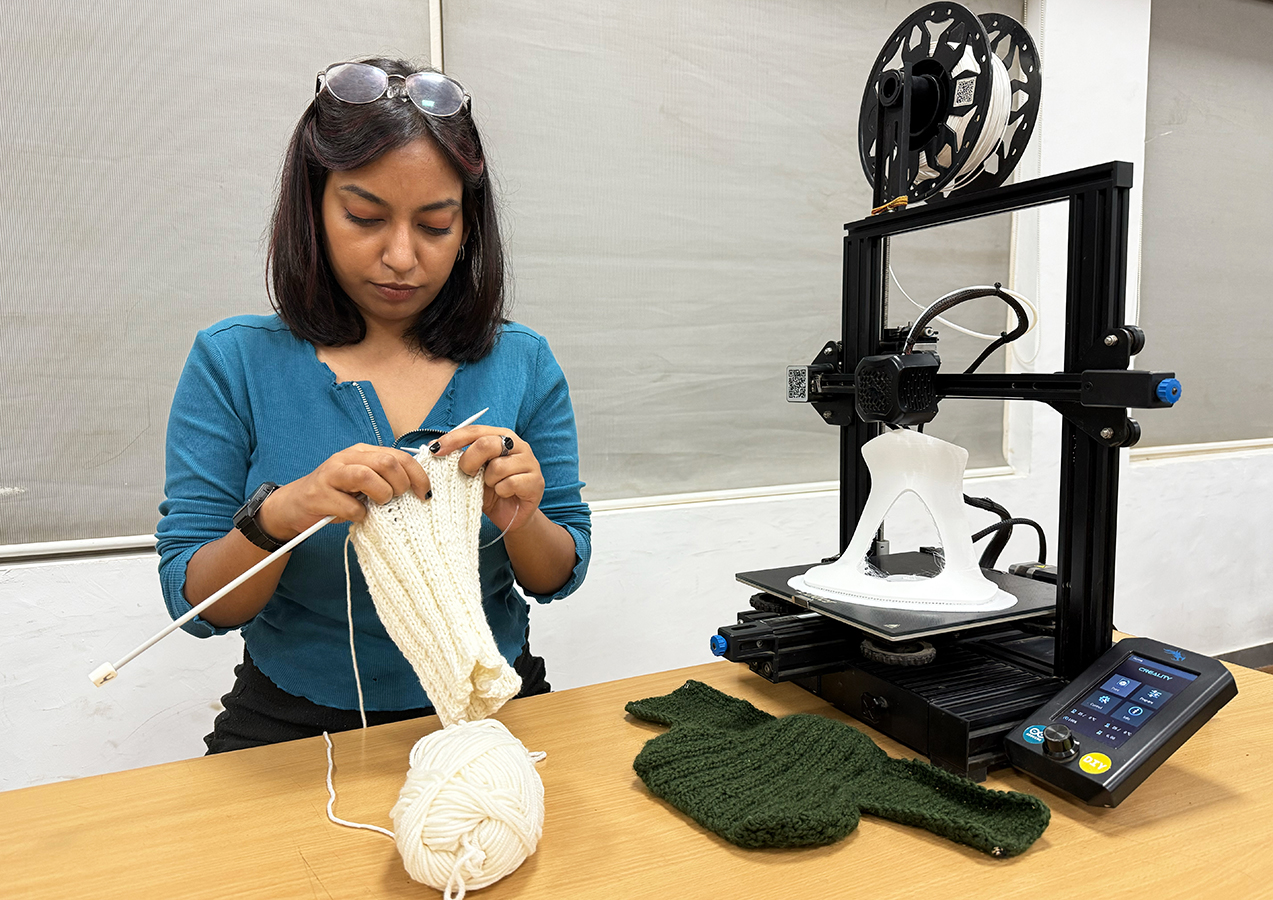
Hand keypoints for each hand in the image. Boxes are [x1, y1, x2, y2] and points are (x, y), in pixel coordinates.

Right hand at [257, 443, 430, 539]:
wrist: (294, 506)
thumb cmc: (336, 496)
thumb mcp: (363, 483)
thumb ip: (384, 478)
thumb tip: (418, 487)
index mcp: (362, 452)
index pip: (398, 455)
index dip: (417, 474)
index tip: (425, 493)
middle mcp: (347, 458)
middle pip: (386, 462)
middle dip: (400, 484)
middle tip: (397, 498)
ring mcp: (331, 475)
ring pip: (366, 476)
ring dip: (381, 495)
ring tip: (379, 504)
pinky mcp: (319, 495)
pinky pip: (350, 506)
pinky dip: (359, 515)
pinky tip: (357, 516)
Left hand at [427, 426, 543, 533]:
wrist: (511, 516)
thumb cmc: (490, 491)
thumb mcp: (471, 473)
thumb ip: (459, 457)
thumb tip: (432, 446)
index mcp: (501, 436)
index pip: (475, 430)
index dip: (454, 439)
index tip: (436, 451)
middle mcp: (518, 445)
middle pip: (487, 444)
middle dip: (469, 461)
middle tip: (467, 474)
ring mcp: (530, 462)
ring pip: (498, 467)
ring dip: (488, 482)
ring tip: (492, 487)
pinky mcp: (536, 481)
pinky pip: (510, 483)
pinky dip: (501, 492)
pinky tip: (504, 494)